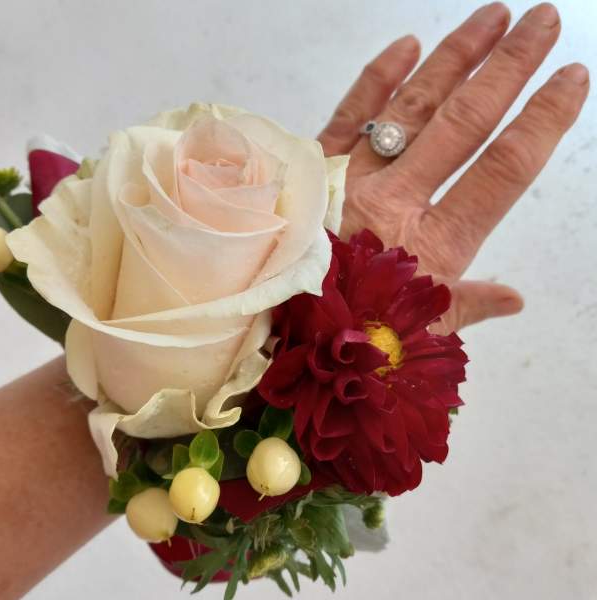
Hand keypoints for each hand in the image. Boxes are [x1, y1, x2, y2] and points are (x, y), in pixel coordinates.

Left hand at [318, 2, 588, 331]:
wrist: (272, 324)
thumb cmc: (349, 334)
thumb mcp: (416, 331)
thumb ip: (466, 307)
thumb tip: (514, 299)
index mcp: (432, 245)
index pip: (501, 172)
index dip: (541, 123)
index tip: (571, 80)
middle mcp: (396, 200)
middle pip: (462, 124)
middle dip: (507, 70)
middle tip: (543, 24)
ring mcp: (353, 177)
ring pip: (412, 107)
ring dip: (454, 58)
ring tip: (494, 18)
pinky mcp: (315, 168)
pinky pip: (347, 114)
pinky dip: (376, 79)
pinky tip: (406, 45)